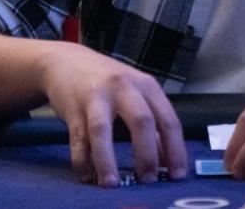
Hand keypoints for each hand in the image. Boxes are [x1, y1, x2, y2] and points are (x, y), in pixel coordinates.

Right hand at [39, 43, 186, 186]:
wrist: (67, 61)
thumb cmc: (107, 81)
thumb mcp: (135, 94)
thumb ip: (152, 123)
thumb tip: (166, 159)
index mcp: (146, 85)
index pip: (168, 119)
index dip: (175, 149)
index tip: (177, 175)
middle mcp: (123, 87)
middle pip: (141, 121)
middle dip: (147, 154)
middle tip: (149, 180)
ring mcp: (96, 96)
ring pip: (103, 131)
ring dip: (107, 160)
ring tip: (112, 183)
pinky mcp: (73, 108)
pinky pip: (78, 139)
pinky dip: (82, 160)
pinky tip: (88, 175)